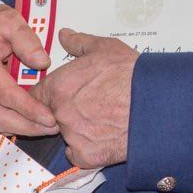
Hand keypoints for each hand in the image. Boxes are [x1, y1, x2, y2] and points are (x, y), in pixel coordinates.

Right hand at [0, 3, 59, 135]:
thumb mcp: (9, 20)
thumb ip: (26, 39)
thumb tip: (43, 62)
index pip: (7, 95)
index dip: (29, 109)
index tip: (49, 117)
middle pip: (0, 117)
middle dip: (28, 127)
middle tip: (54, 128)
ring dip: (22, 128)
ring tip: (47, 128)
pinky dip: (13, 123)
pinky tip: (32, 122)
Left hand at [30, 29, 137, 168]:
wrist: (157, 103)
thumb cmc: (133, 75)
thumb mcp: (106, 49)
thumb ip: (79, 43)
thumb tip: (65, 36)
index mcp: (59, 86)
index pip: (35, 95)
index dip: (48, 94)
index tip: (61, 94)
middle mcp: (61, 113)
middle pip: (50, 115)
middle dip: (64, 111)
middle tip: (89, 105)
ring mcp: (72, 136)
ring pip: (65, 135)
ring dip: (77, 129)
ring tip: (102, 118)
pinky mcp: (87, 156)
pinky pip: (78, 155)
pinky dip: (87, 148)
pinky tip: (104, 135)